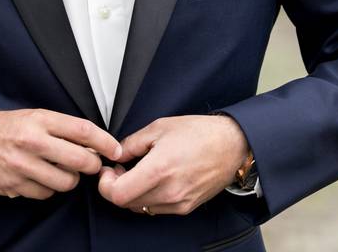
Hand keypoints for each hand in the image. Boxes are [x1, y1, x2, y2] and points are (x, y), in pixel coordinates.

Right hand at [0, 108, 121, 199]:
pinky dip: (50, 188)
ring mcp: (23, 165)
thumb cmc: (8, 128)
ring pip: (66, 182)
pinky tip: (42, 178)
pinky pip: (46, 193)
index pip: (83, 130)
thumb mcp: (35, 117)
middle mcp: (32, 141)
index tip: (115, 149)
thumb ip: (63, 128)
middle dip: (93, 165)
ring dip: (70, 179)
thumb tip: (95, 143)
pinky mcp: (15, 184)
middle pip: (80, 160)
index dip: (105, 141)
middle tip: (92, 165)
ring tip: (63, 171)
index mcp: (40, 120)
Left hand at [97, 115, 249, 215]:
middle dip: (116, 187)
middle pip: (126, 203)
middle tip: (119, 169)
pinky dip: (148, 197)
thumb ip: (132, 143)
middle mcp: (169, 192)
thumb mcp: (159, 127)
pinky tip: (153, 180)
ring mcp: (178, 202)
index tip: (107, 171)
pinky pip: (157, 208)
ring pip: (140, 207)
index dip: (105, 185)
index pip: (118, 194)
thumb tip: (116, 154)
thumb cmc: (199, 133)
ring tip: (138, 172)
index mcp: (159, 170)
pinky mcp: (186, 207)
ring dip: (132, 193)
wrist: (232, 144)